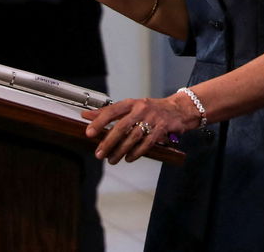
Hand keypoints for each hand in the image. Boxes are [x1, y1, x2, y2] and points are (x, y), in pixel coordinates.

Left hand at [84, 91, 202, 163]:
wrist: (178, 109)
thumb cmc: (150, 109)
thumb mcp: (130, 107)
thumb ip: (109, 112)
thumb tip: (86, 115)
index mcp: (131, 103)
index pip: (112, 111)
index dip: (99, 122)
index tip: (89, 133)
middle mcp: (141, 109)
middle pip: (121, 127)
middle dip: (108, 142)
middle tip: (99, 154)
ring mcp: (152, 119)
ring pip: (133, 138)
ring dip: (120, 151)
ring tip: (112, 159)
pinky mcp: (161, 130)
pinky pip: (146, 144)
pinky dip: (136, 153)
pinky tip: (128, 158)